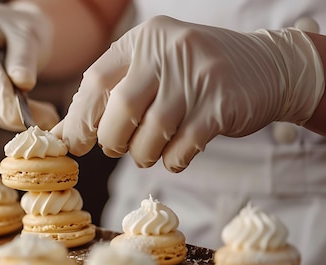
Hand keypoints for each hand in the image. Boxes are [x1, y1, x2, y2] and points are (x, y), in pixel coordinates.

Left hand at [52, 16, 323, 171]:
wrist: (267, 66)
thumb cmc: (193, 75)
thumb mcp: (152, 68)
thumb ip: (111, 94)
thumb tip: (62, 134)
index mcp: (144, 39)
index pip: (97, 80)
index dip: (80, 117)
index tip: (75, 142)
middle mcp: (168, 51)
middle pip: (121, 108)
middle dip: (111, 139)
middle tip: (115, 148)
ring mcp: (198, 77)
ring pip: (152, 133)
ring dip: (143, 154)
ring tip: (148, 152)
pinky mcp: (221, 106)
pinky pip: (182, 148)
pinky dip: (172, 160)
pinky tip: (176, 153)